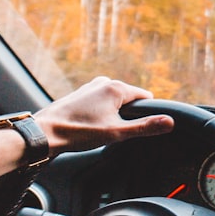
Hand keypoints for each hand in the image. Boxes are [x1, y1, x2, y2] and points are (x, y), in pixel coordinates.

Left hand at [34, 77, 174, 155]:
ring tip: (99, 130)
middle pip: (130, 99)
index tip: (135, 128)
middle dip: (128, 116)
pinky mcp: (81, 94)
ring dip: (113, 115)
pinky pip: (101, 102)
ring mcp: (91, 87)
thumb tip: (170, 121)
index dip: (146, 114)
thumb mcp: (117, 133)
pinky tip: (90, 126)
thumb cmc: (78, 132)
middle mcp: (104, 82)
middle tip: (113, 132)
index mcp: (116, 87)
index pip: (146, 97)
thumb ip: (145, 127)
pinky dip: (101, 114)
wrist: (44, 133)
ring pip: (115, 101)